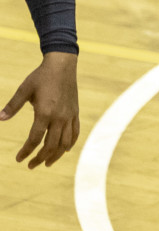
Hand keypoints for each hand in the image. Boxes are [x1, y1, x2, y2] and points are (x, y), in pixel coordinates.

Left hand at [2, 53, 79, 168]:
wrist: (62, 65)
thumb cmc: (41, 76)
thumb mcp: (24, 90)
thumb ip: (12, 106)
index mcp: (45, 112)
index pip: (35, 139)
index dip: (26, 151)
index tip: (18, 159)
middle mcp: (59, 117)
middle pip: (51, 145)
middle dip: (40, 158)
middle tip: (31, 165)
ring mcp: (69, 115)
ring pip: (65, 142)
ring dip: (55, 155)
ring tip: (47, 163)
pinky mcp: (75, 112)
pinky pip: (75, 133)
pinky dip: (70, 144)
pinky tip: (64, 150)